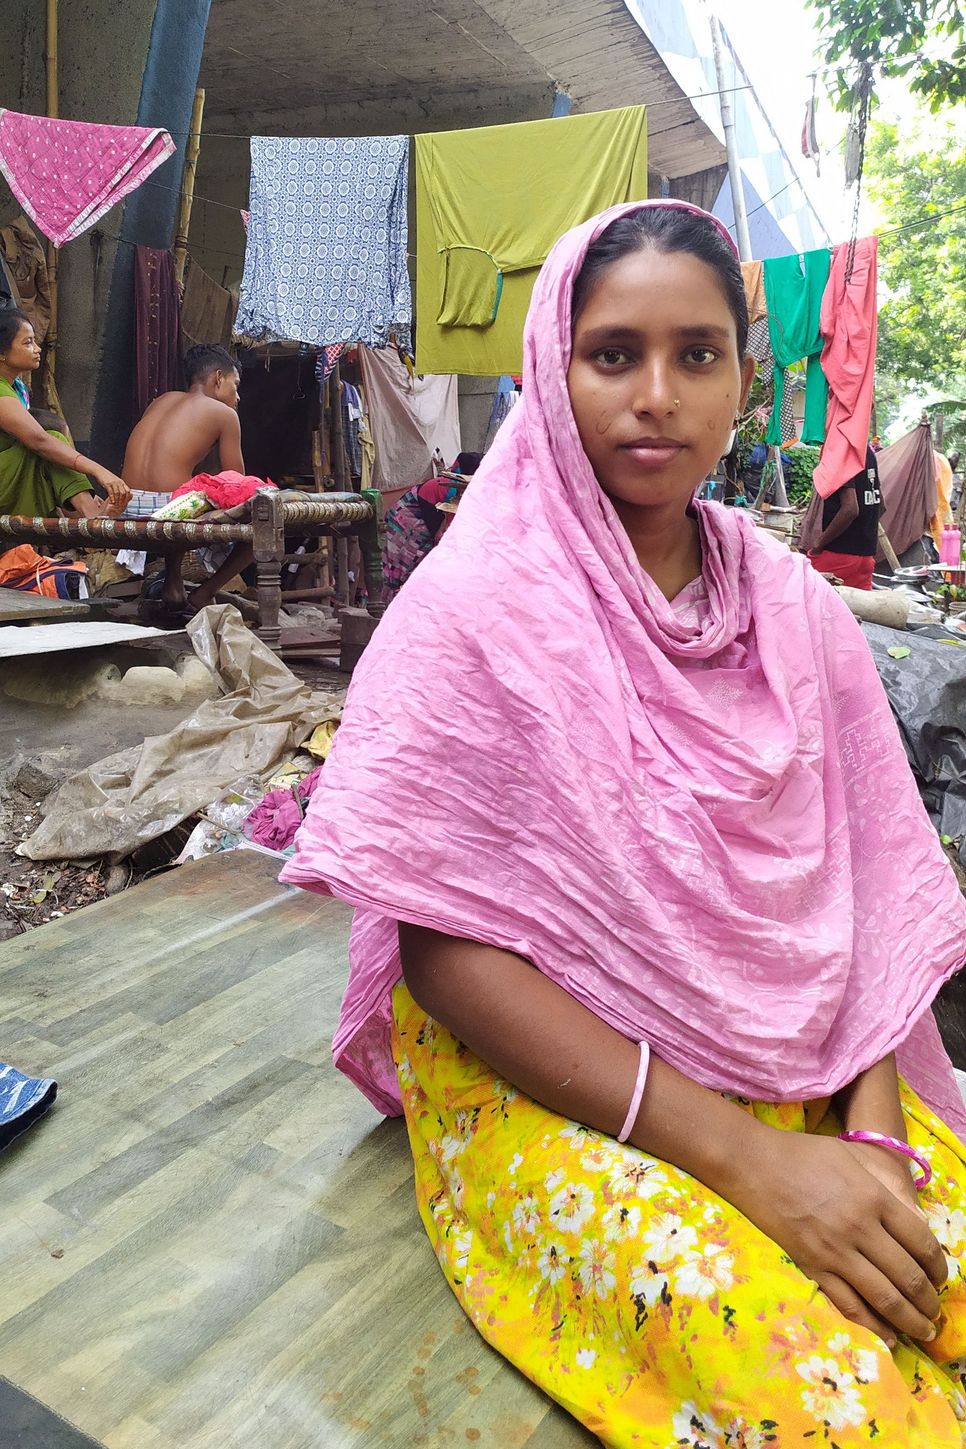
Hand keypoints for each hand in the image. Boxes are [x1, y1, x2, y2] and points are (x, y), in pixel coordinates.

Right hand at [98, 472, 131, 514]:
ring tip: (116, 504)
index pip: (128, 490)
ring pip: (118, 493)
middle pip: (124, 493)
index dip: (128, 497)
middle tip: (121, 505)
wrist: (100, 471)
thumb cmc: (107, 477)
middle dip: (122, 500)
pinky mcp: (107, 484)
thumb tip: (123, 494)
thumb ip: (120, 486)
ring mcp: (113, 483)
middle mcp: (119, 482)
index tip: (126, 502)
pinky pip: (110, 492)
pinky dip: (112, 497)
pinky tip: (111, 501)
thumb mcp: (116, 481)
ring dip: (117, 500)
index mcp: (122, 482)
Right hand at [732, 1130, 945, 1347]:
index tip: (940, 1277)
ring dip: (911, 1320)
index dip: (938, 1266)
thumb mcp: (853, 1159)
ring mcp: (836, 1252)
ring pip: (885, 1298)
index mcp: (875, 1198)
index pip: (922, 1243)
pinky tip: (889, 1337)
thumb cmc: (804, 1155)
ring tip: (924, 1331)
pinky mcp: (812, 1267)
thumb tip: (915, 1225)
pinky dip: (873, 1326)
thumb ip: (885, 1191)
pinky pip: (849, 1304)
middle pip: (909, 1276)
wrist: (753, 1165)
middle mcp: (861, 1229)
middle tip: (936, 1312)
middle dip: (929, 1301)